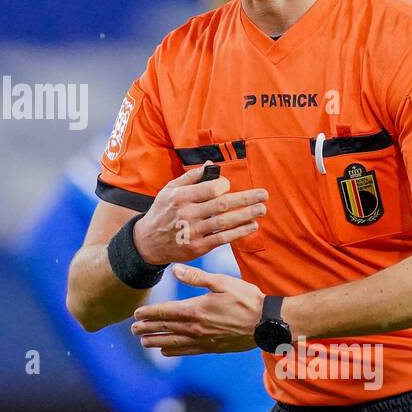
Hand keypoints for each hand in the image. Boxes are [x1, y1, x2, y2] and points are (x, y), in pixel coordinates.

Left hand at [131, 264, 264, 355]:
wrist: (266, 323)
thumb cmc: (246, 299)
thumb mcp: (221, 282)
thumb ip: (196, 278)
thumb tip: (175, 269)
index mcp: (196, 310)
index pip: (165, 312)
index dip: (149, 314)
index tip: (136, 315)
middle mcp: (196, 328)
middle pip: (166, 329)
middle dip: (147, 329)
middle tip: (133, 330)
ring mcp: (204, 340)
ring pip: (174, 343)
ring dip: (157, 342)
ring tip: (144, 342)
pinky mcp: (213, 348)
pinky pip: (188, 351)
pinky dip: (174, 351)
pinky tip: (166, 351)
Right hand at [133, 165, 266, 265]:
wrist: (148, 242)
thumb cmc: (162, 212)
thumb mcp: (169, 190)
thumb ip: (191, 177)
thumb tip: (211, 164)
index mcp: (181, 197)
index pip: (209, 188)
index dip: (224, 186)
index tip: (229, 186)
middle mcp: (187, 214)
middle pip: (221, 205)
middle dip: (245, 199)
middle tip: (264, 194)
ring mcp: (193, 232)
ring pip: (224, 222)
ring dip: (246, 215)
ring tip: (262, 209)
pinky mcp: (198, 247)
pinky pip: (222, 238)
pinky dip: (238, 232)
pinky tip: (252, 226)